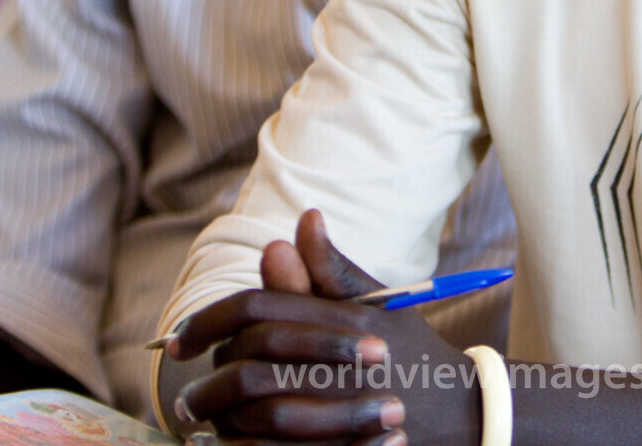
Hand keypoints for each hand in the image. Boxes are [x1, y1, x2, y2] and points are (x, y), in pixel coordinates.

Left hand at [167, 210, 479, 445]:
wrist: (461, 413)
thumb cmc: (408, 351)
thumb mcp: (377, 305)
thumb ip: (332, 270)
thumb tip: (303, 218)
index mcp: (348, 318)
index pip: (259, 309)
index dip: (209, 321)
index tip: (179, 339)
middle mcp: (346, 361)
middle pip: (253, 361)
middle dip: (211, 378)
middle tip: (189, 389)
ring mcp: (345, 409)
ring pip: (259, 411)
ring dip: (222, 414)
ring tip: (201, 418)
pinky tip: (229, 442)